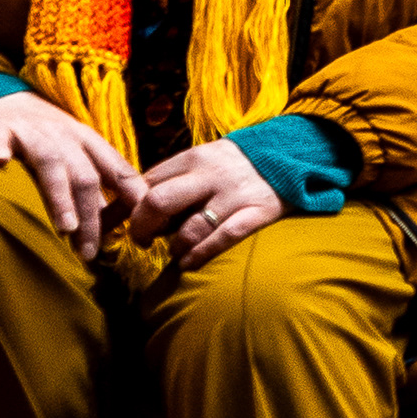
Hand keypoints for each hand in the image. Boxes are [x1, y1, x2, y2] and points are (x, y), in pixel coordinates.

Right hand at [0, 91, 144, 262]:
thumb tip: (116, 231)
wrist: (0, 103)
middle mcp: (64, 135)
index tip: (139, 231)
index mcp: (89, 142)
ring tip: (66, 228)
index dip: (132, 198)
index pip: (118, 170)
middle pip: (86, 176)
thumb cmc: (43, 140)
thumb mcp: (74, 158)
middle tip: (89, 252)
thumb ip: (94, 191)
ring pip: (51, 162)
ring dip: (60, 196)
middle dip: (92, 216)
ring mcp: (31, 131)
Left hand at [129, 136, 283, 265]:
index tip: (126, 221)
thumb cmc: (236, 163)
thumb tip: (136, 204)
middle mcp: (210, 175)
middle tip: (142, 240)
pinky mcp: (256, 213)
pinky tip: (188, 263)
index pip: (147, 182)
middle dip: (142, 227)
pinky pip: (223, 239)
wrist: (290, 154)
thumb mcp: (204, 158)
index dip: (130, 205)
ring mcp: (233, 195)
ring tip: (174, 250)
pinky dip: (200, 255)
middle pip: (159, 202)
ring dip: (174, 245)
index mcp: (192, 158)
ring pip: (189, 228)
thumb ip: (174, 177)